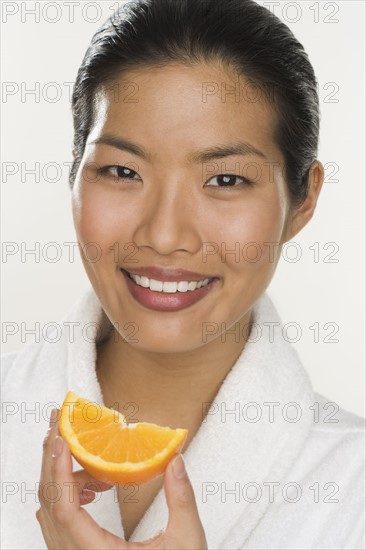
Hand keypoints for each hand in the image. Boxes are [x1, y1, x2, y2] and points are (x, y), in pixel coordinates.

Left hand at [36, 409, 207, 548]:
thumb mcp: (186, 542)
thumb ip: (181, 499)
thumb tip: (175, 459)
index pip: (64, 509)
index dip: (58, 470)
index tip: (61, 438)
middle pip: (48, 504)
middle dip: (51, 458)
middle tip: (60, 423)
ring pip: (50, 512)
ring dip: (61, 475)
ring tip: (87, 453)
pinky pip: (58, 521)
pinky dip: (68, 493)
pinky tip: (95, 484)